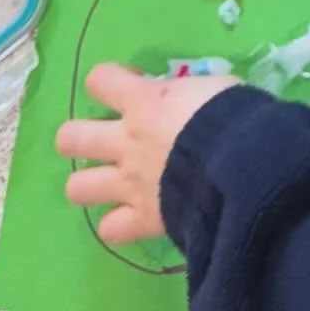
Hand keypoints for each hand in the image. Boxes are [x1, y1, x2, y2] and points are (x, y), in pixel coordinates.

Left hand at [56, 63, 239, 246]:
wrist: (239, 163)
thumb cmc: (232, 114)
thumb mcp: (211, 87)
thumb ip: (188, 96)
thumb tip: (189, 103)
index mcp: (144, 101)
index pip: (99, 80)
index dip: (108, 81)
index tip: (131, 87)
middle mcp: (126, 140)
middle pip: (70, 138)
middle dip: (78, 138)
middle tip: (106, 140)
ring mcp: (128, 183)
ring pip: (77, 187)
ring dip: (90, 184)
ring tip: (109, 182)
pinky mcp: (140, 219)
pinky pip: (110, 230)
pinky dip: (119, 225)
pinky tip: (132, 217)